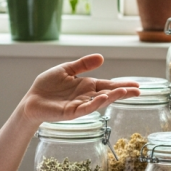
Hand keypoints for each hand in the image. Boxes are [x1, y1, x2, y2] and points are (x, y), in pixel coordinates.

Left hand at [19, 54, 140, 124]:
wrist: (31, 99)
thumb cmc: (47, 86)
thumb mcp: (67, 69)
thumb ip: (83, 64)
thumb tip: (101, 57)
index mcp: (87, 86)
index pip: (108, 85)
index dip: (122, 84)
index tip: (137, 85)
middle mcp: (86, 96)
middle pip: (108, 94)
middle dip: (123, 92)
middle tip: (139, 91)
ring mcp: (80, 105)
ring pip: (100, 102)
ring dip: (112, 97)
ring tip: (125, 91)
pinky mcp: (71, 112)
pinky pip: (85, 108)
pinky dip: (95, 103)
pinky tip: (103, 98)